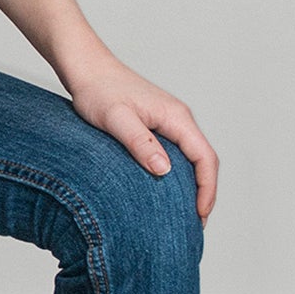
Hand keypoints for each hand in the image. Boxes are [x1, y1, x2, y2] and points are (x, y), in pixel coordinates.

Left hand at [65, 52, 218, 222]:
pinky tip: (166, 189)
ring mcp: (169, 121)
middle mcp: (178, 118)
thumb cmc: (98, 91)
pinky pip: (177, 152)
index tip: (200, 214)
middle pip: (204, 160)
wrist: (86, 69)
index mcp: (176, 117)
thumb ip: (141, 143)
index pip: (205, 157)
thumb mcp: (117, 119)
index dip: (208, 188)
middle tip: (195, 224)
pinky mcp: (156, 124)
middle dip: (204, 192)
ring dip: (193, 184)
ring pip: (191, 157)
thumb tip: (164, 170)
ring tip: (184, 213)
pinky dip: (179, 174)